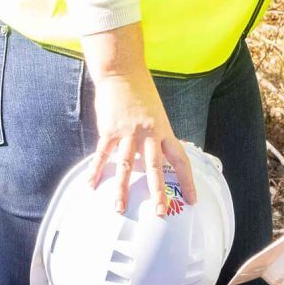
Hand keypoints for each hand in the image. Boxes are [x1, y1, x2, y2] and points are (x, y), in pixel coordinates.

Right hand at [88, 65, 197, 213]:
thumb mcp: (156, 114)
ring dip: (122, 188)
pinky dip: (95, 171)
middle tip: (159, 212)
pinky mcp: (109, 129)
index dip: (188, 180)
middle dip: (157, 191)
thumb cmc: (140, 93)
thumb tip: (158, 155)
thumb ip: (156, 136)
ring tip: (120, 208)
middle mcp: (148, 133)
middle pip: (155, 167)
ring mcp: (128, 132)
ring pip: (126, 165)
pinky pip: (102, 154)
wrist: (122, 72)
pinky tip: (90, 185)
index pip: (180, 159)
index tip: (192, 199)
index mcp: (163, 130)